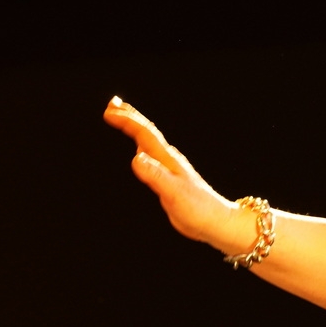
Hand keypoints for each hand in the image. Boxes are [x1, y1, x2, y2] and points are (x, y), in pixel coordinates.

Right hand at [102, 96, 242, 248]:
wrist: (216, 222)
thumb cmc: (198, 210)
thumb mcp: (174, 193)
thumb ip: (156, 176)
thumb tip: (136, 158)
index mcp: (168, 160)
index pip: (144, 134)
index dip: (126, 121)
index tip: (109, 112)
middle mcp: (168, 160)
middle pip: (147, 132)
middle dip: (129, 117)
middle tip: (112, 104)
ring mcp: (169, 169)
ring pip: (148, 142)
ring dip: (134, 129)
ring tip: (123, 119)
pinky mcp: (169, 180)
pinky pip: (151, 157)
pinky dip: (141, 147)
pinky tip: (140, 151)